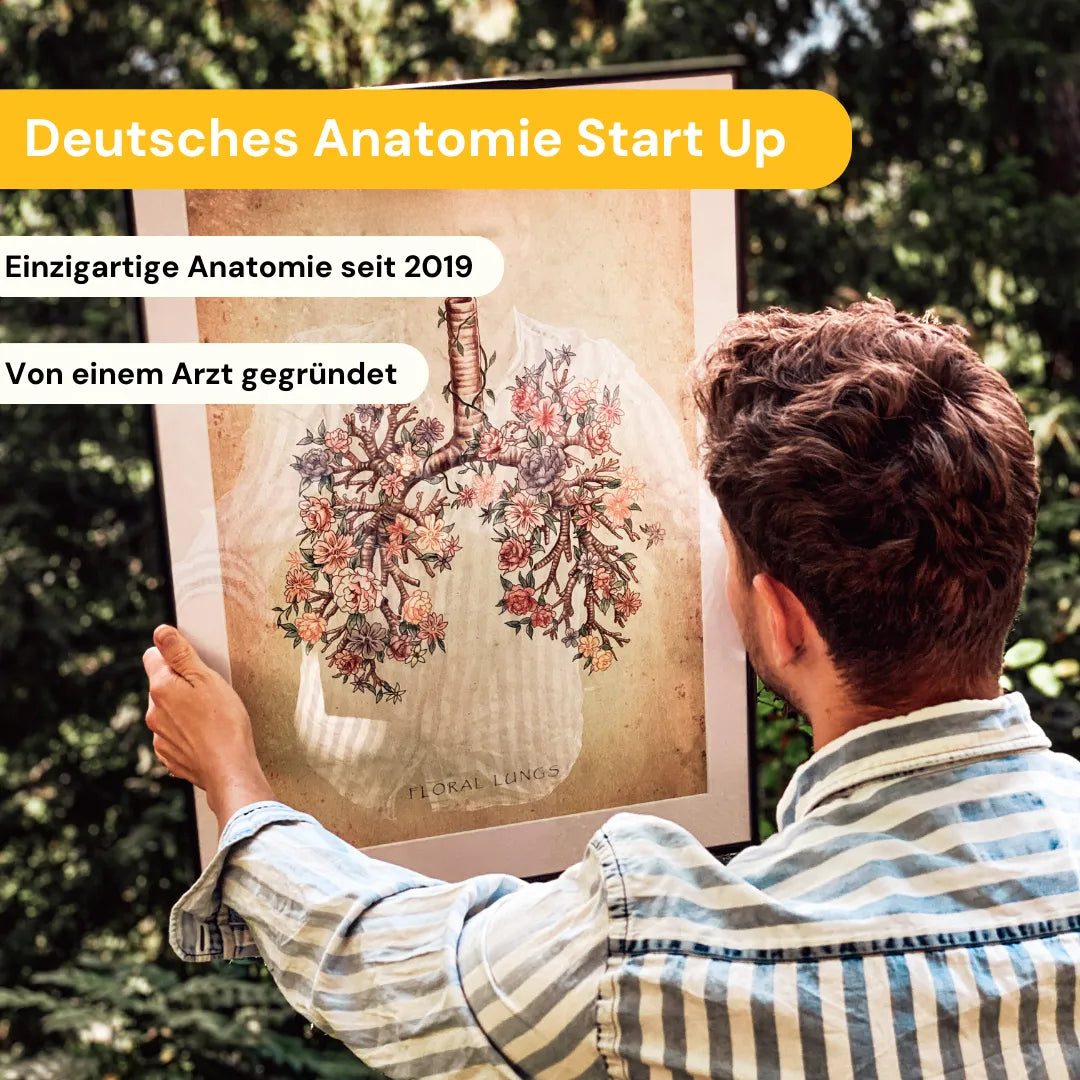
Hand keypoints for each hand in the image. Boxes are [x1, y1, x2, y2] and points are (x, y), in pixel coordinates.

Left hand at [142, 625, 274, 829]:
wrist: (230, 768)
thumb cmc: (224, 722)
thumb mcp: (207, 678)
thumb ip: (180, 654)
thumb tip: (160, 632)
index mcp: (161, 689)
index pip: (153, 657)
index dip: (174, 656)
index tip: (193, 664)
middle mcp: (153, 713)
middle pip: (162, 686)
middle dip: (180, 685)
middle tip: (210, 692)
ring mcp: (160, 737)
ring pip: (168, 712)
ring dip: (184, 710)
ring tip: (212, 717)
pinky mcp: (169, 757)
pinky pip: (174, 736)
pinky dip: (187, 733)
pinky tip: (207, 736)